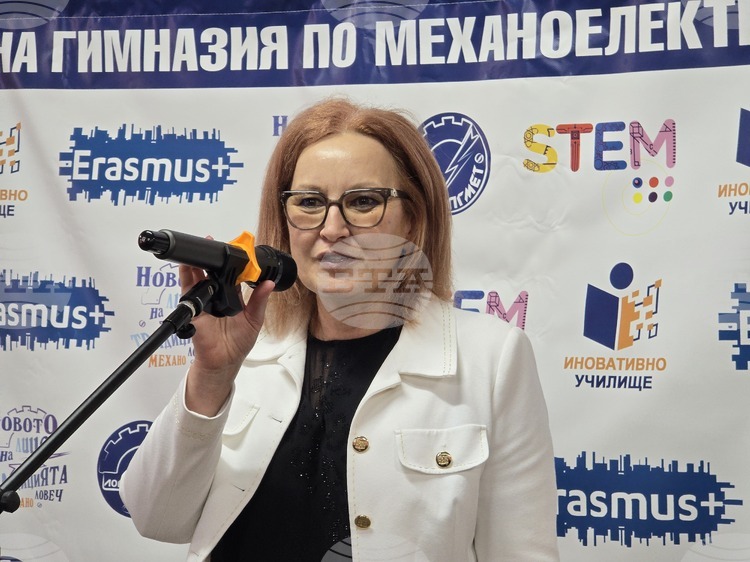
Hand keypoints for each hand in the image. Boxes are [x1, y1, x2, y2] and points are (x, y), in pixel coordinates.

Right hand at [179, 263, 274, 415]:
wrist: (224, 361)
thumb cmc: (239, 342)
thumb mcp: (254, 319)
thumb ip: (259, 300)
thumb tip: (269, 284)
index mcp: (232, 296)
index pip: (231, 274)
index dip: (232, 261)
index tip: (234, 249)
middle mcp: (217, 295)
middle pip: (212, 272)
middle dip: (211, 258)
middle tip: (213, 242)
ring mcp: (203, 300)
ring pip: (197, 277)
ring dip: (197, 263)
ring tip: (200, 248)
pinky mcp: (193, 308)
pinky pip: (187, 291)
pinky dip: (186, 277)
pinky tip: (188, 266)